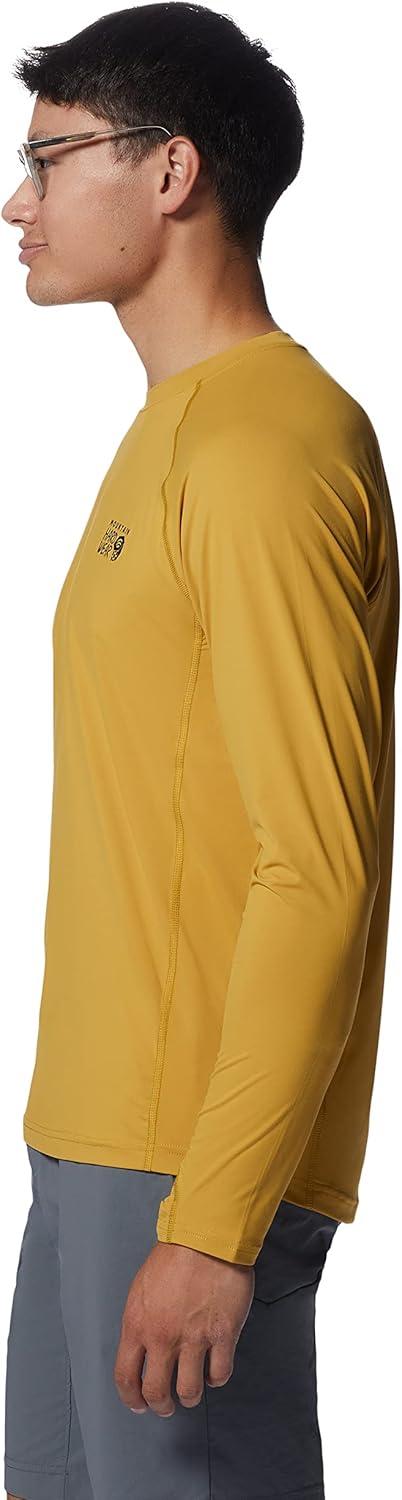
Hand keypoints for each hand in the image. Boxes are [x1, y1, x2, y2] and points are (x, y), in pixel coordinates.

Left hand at [114, 1240, 254, 1416]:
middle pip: (157, 1393)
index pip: (125, 1376)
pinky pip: (219, 1375)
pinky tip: (214, 1372)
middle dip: (161, 1406)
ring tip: (192, 1392)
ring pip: (190, 1391)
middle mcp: (163, 1337)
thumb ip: (140, 1323)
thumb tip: (142, 1349)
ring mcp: (194, 1339)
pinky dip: (216, 1379)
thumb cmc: (174, 1257)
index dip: (131, 1398)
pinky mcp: (223, 1335)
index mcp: (137, 1325)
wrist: (206, 1238)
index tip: (138, 1404)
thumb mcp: (141, 1290)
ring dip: (190, 1397)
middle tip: (167, 1406)